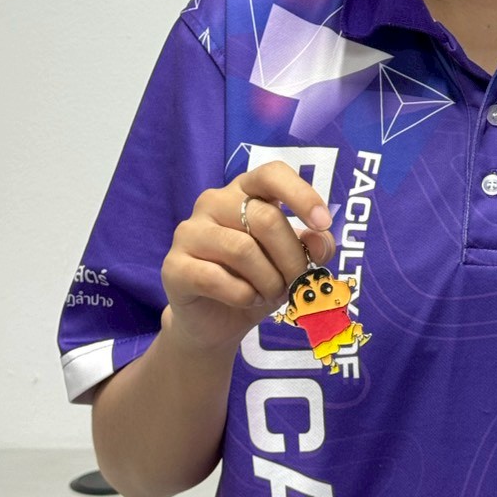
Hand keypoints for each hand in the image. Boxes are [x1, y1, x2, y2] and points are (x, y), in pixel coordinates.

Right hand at [160, 161, 335, 355]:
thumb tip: (320, 239)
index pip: (272, 173)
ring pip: (243, 250)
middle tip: (297, 282)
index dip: (301, 195)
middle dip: (291, 257)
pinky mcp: (173, 265)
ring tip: (271, 293)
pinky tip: (247, 299)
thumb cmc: (257, 280)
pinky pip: (216, 278)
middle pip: (266, 219)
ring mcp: (189, 231)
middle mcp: (214, 202)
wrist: (215, 322)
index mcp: (245, 191)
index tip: (323, 223)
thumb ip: (312, 246)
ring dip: (269, 280)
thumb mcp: (292, 262)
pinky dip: (243, 295)